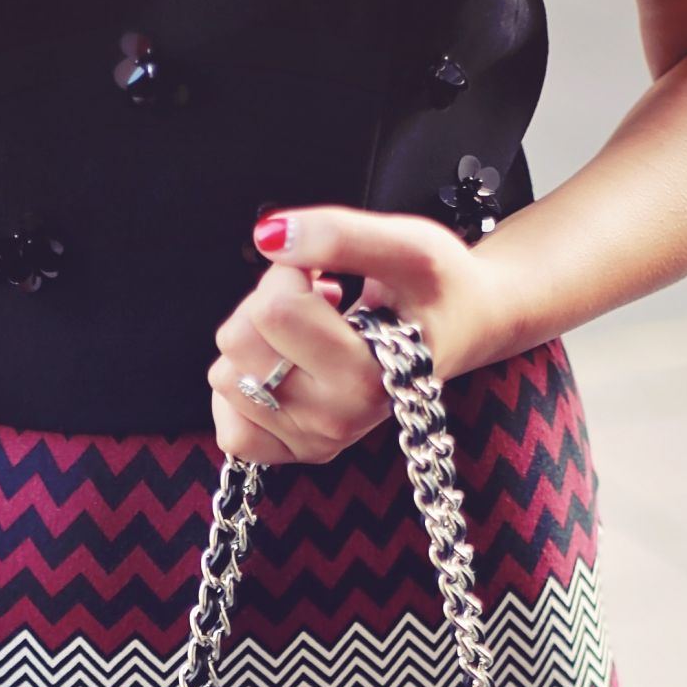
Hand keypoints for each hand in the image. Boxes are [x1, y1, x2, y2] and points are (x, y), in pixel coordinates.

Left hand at [207, 205, 511, 463]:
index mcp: (369, 378)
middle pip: (238, 340)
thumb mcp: (407, 245)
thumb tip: (267, 236)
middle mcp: (338, 421)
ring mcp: (313, 442)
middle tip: (317, 305)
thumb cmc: (434, 286)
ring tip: (310, 337)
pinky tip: (283, 370)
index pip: (274, 309)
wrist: (461, 329)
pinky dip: (243, 390)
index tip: (324, 277)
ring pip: (225, 376)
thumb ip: (339, 234)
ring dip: (257, 343)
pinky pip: (227, 426)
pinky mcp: (291, 452)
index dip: (290, 272)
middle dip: (268, 303)